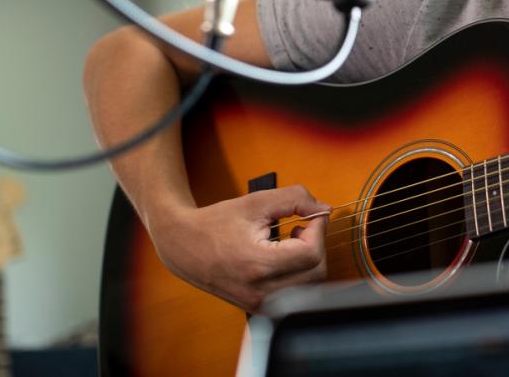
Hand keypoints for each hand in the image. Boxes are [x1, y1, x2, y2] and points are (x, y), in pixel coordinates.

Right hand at [148, 184, 329, 313]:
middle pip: (316, 271)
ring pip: (311, 285)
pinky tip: (284, 256)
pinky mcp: (260, 308)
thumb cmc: (217, 222)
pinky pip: (297, 293)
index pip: (311, 253)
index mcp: (257, 265)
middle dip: (316, 243)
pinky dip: (300, 272)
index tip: (309, 215)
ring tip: (290, 240)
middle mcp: (260, 292)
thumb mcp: (257, 201)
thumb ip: (296, 199)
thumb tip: (325, 210)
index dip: (318, 229)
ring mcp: (259, 305)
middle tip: (300, 225)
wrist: (182, 247)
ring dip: (310, 259)